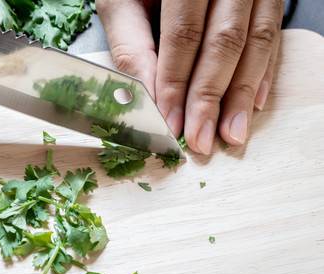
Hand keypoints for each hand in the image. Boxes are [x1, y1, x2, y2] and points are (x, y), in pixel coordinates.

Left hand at [97, 0, 283, 154]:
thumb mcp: (122, 3)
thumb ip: (131, 47)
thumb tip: (147, 99)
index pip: (184, 35)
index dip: (176, 84)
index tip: (172, 124)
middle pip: (224, 42)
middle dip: (210, 98)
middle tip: (201, 139)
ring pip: (255, 42)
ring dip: (242, 93)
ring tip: (231, 133)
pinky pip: (271, 35)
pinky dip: (263, 73)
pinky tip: (252, 103)